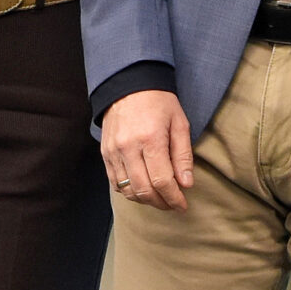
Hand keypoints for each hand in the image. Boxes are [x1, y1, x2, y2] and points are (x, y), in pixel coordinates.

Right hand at [100, 89, 193, 211]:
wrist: (129, 84)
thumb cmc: (158, 102)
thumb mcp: (179, 123)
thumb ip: (183, 155)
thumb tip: (186, 184)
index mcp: (150, 139)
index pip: (162, 181)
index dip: (174, 198)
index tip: (182, 205)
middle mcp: (128, 147)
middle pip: (144, 190)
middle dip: (161, 203)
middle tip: (172, 204)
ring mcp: (113, 151)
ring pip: (128, 190)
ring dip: (145, 200)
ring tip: (159, 198)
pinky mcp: (105, 153)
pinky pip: (115, 182)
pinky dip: (129, 191)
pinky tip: (142, 189)